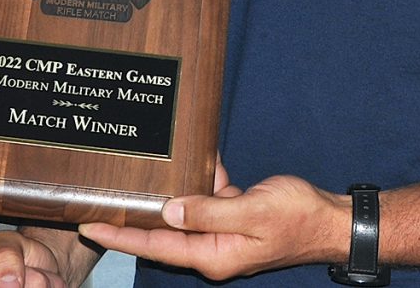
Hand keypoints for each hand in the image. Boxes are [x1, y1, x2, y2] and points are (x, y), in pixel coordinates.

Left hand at [79, 169, 343, 282]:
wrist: (329, 218)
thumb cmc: (297, 218)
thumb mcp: (252, 213)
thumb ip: (209, 212)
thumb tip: (169, 210)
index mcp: (213, 256)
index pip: (156, 247)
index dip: (121, 237)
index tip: (90, 227)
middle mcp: (212, 249)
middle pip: (163, 232)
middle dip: (133, 216)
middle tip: (98, 201)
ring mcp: (222, 233)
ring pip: (185, 210)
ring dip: (177, 189)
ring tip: (152, 171)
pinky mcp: (231, 218)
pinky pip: (208, 198)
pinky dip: (207, 180)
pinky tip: (209, 163)